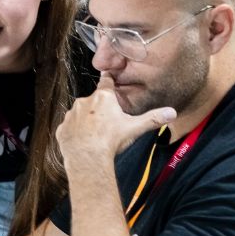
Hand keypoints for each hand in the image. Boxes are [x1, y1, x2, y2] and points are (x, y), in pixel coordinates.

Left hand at [56, 76, 175, 163]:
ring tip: (95, 135)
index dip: (109, 80)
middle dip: (100, 109)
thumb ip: (153, 119)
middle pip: (94, 101)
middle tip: (108, 123)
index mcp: (103, 98)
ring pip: (80, 114)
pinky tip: (83, 143)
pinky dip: (75, 133)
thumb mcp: (135, 128)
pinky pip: (69, 128)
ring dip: (86, 121)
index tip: (108, 77)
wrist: (87, 158)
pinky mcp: (62, 129)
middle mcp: (84, 102)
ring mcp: (71, 115)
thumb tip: (172, 112)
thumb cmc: (111, 140)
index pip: (106, 82)